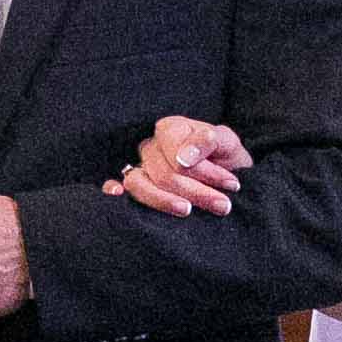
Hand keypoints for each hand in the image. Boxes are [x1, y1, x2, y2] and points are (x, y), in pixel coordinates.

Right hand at [104, 116, 250, 217]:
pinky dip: (111, 188)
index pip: (176, 150)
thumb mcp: (227, 144)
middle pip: (163, 173)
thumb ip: (209, 141)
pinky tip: (116, 195)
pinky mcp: (135, 187)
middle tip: (223, 205)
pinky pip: (115, 185)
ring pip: (139, 185)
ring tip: (189, 211)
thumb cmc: (225, 158)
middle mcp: (150, 147)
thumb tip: (184, 158)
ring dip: (165, 201)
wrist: (227, 179)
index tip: (231, 184)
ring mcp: (138, 167)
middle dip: (196, 192)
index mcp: (171, 129)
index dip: (203, 170)